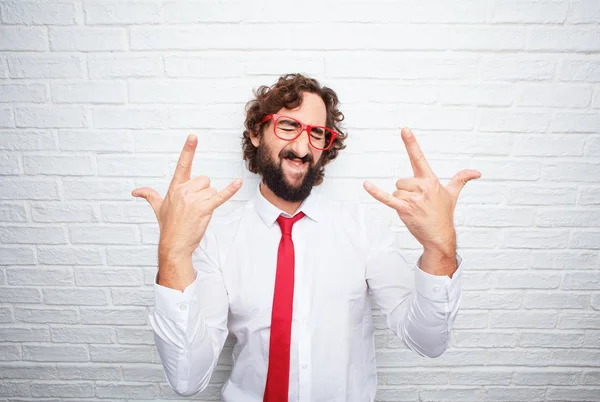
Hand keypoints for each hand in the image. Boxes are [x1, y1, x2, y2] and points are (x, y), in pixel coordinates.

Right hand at [132, 134, 242, 259]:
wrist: (174, 244)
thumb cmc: (168, 225)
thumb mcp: (158, 207)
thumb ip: (149, 195)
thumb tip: (135, 192)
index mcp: (175, 187)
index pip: (183, 164)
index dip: (188, 150)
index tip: (193, 136)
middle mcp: (184, 190)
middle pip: (204, 180)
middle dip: (203, 192)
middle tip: (193, 207)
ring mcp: (195, 199)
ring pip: (212, 190)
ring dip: (208, 201)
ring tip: (198, 213)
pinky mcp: (205, 208)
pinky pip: (221, 196)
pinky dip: (230, 190)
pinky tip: (238, 182)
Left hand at [363, 127, 480, 251]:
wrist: (440, 235)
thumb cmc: (444, 214)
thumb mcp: (452, 194)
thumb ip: (461, 180)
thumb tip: (476, 173)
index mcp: (431, 180)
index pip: (419, 157)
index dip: (411, 143)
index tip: (404, 129)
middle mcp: (423, 187)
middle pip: (401, 181)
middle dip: (406, 192)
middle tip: (418, 204)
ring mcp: (414, 198)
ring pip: (396, 192)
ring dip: (401, 201)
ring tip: (414, 210)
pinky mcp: (405, 209)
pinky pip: (387, 198)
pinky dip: (376, 192)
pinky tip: (366, 184)